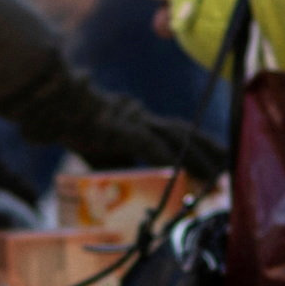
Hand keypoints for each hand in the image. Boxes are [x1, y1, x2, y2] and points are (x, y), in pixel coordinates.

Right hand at [10, 61, 226, 181]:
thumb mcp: (101, 149)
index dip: (202, 148)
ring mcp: (134, 122)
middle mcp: (144, 119)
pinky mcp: (121, 128)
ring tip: (217, 174)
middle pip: (187, 134)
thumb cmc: (73, 125)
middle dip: (211, 152)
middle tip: (233, 169)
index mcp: (142, 122)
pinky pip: (149, 144)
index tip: (222, 164)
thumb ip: (118, 161)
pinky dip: (167, 158)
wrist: (52, 103)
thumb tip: (127, 182)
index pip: (180, 135)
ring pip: (175, 139)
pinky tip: (180, 170)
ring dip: (197, 158)